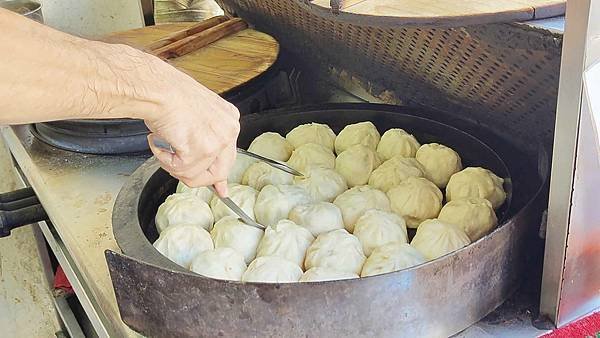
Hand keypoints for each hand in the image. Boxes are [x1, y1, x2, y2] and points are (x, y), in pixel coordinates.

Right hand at [142, 58, 239, 195]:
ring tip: (163, 144)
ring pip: (196, 175)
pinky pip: (180, 170)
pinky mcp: (200, 150)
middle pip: (219, 172)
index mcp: (229, 119)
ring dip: (173, 165)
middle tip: (175, 164)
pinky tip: (159, 140)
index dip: (217, 174)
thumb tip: (216, 180)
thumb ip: (206, 143)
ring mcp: (216, 141)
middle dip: (195, 175)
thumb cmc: (168, 95)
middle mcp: (228, 130)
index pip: (229, 156)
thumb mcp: (194, 118)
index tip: (219, 190)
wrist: (156, 87)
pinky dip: (163, 158)